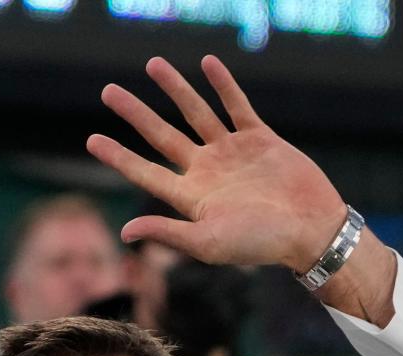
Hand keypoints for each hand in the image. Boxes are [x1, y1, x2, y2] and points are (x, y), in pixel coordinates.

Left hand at [87, 55, 346, 272]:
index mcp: (191, 198)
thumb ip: (167, 233)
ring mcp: (232, 153)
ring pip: (196, 113)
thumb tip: (124, 232)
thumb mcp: (208, 243)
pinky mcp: (259, 139)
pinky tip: (207, 64)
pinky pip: (236, 106)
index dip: (118, 156)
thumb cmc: (260, 244)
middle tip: (108, 92)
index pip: (145, 172)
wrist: (310, 229)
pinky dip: (223, 85)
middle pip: (161, 136)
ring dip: (175, 89)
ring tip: (153, 64)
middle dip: (135, 114)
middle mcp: (207, 172)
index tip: (92, 139)